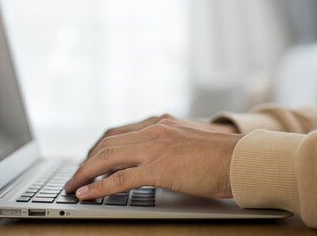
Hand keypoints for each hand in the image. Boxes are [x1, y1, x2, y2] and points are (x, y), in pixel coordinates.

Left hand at [64, 117, 243, 199]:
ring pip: (107, 157)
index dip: (99, 146)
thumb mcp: (190, 139)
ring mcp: (155, 147)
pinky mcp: (160, 168)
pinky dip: (99, 187)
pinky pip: (120, 179)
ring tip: (73, 186)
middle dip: (86, 161)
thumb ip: (170, 142)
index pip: (118, 132)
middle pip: (107, 143)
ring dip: (85, 173)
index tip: (89, 159)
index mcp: (160, 122)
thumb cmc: (223, 153)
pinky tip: (86, 194)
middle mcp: (154, 130)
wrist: (244, 157)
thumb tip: (160, 156)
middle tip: (75, 175)